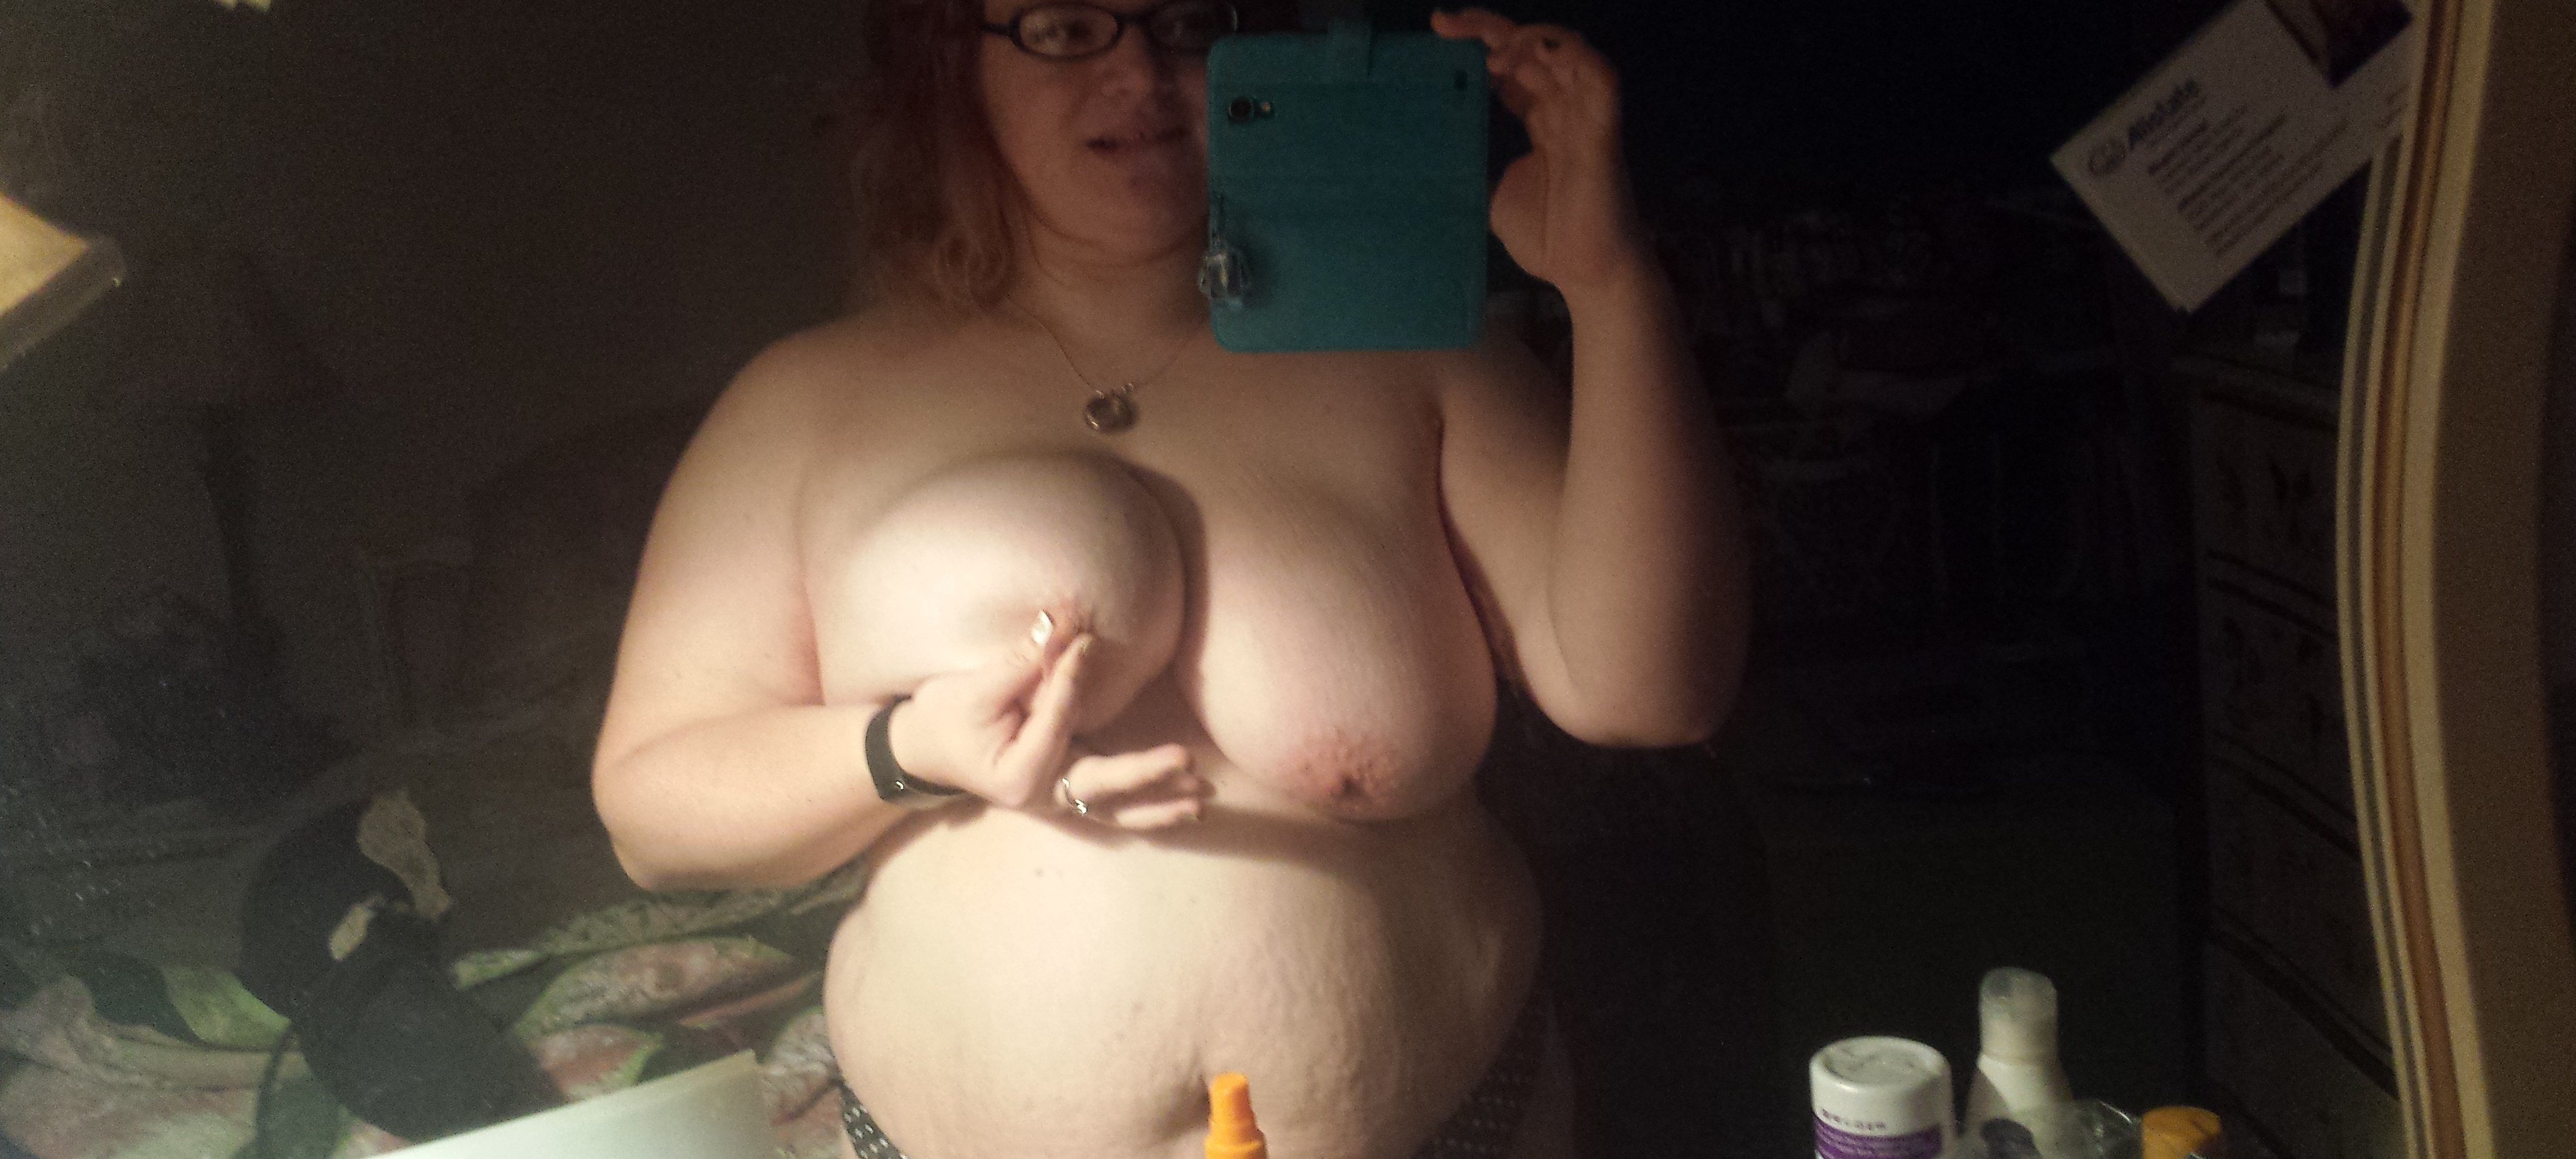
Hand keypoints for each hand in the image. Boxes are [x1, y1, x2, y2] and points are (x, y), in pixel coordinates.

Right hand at [891, 617, 1207, 828]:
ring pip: (1115, 810)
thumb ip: (1022, 663)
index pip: (1056, 721)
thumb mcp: (975, 688)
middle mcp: (1042, 795)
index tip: (1087, 643)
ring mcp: (1058, 799)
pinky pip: (1114, 807)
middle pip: (1100, 785)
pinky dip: (1148, 809)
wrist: (925, 751)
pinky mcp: (1068, 791)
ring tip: (1203, 800)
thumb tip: (1062, 626)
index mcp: (1017, 773)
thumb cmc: (946, 717)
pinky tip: (1187, 807)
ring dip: (1160, 806)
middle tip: (1185, 759)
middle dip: (1144, 773)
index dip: (1072, 680)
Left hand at [1430, 8, 1648, 296]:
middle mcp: (1565, 109)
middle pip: (1533, 48)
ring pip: (1566, 50)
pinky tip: (1538, 52)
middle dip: (1489, 28)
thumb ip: (1474, 168)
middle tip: (1446, 22)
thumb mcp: (1492, 196)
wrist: (1585, 275)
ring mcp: (1586, 117)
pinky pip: (1601, 78)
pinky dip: (1573, 54)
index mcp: (1543, 120)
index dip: (1482, 43)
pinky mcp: (1603, 132)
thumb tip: (1436, 155)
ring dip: (1527, 38)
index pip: (1515, 66)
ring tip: (1490, 52)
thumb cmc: (1547, 238)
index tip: (1440, 31)